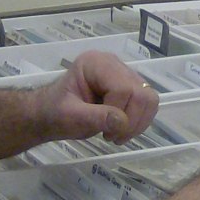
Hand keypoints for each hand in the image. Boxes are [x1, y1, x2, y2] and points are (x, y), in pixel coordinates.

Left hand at [35, 51, 157, 144]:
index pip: (123, 88)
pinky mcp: (131, 88)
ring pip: (149, 99)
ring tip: (117, 134)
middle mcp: (114, 64)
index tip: (105, 133)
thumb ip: (93, 117)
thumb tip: (121, 121)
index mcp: (96, 63)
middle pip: (141, 93)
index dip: (119, 114)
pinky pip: (148, 105)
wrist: (50, 116)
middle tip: (112, 136)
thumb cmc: (55, 114)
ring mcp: (124, 75)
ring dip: (137, 123)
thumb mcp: (69, 117)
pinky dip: (140, 122)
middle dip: (131, 121)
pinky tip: (122, 129)